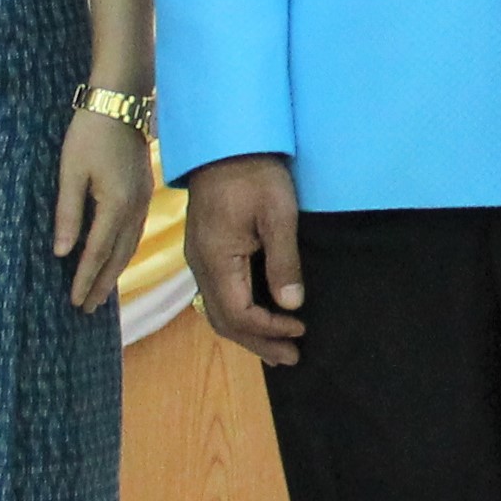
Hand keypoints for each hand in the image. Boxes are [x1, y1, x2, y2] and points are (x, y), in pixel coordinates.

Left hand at [52, 104, 158, 312]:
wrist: (120, 103)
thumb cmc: (89, 134)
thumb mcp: (70, 173)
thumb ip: (68, 214)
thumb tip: (62, 252)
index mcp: (115, 205)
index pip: (97, 252)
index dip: (85, 279)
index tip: (74, 301)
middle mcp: (134, 209)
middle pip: (118, 256)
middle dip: (103, 283)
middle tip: (88, 308)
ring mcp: (143, 200)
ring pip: (130, 246)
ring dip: (115, 270)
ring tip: (102, 290)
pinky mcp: (144, 192)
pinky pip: (135, 232)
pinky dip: (125, 251)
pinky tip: (117, 256)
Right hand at [185, 152, 311, 362]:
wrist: (225, 143)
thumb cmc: (255, 173)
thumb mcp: (278, 214)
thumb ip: (284, 261)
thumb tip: (291, 305)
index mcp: (216, 259)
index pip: (239, 313)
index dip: (269, 329)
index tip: (300, 330)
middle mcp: (201, 266)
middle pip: (224, 321)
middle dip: (258, 342)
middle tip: (292, 357)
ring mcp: (199, 259)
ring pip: (218, 311)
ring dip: (247, 333)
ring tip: (278, 348)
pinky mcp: (206, 251)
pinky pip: (219, 295)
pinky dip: (239, 314)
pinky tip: (258, 317)